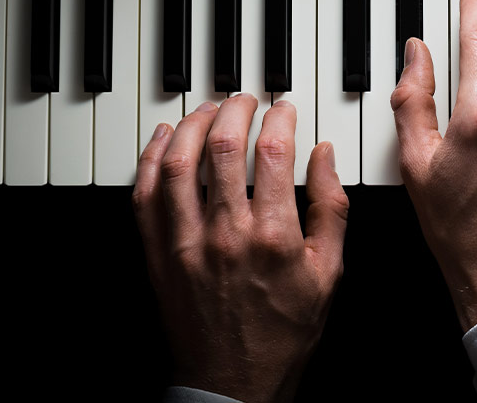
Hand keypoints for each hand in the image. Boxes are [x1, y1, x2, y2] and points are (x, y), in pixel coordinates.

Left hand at [132, 95, 349, 402]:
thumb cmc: (283, 333)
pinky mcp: (159, 253)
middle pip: (223, 146)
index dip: (279, 118)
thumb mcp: (328, 273)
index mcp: (273, 237)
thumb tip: (325, 157)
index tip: (283, 110)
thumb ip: (330, 209)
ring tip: (208, 110)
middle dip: (235, 109)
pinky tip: (166, 139)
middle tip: (245, 100)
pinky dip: (152, 157)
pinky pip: (146, 193)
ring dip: (193, 125)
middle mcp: (225, 234)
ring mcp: (186, 242)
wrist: (234, 381)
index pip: (273, 151)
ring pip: (179, 162)